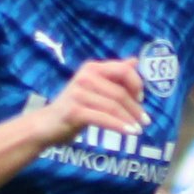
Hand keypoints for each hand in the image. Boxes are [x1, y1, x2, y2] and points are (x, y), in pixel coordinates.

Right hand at [29, 58, 147, 146]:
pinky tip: (129, 132)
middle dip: (135, 108)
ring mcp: (78, 94)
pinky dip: (119, 126)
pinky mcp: (74, 111)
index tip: (141, 99)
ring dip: (129, 120)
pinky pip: (103, 119)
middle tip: (145, 121)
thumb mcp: (96, 87)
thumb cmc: (76, 106)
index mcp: (92, 68)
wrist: (47, 124)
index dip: (136, 84)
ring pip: (113, 107)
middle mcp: (85, 77)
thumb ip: (115, 75)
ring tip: (139, 129)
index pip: (123, 71)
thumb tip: (135, 60)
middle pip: (119, 93)